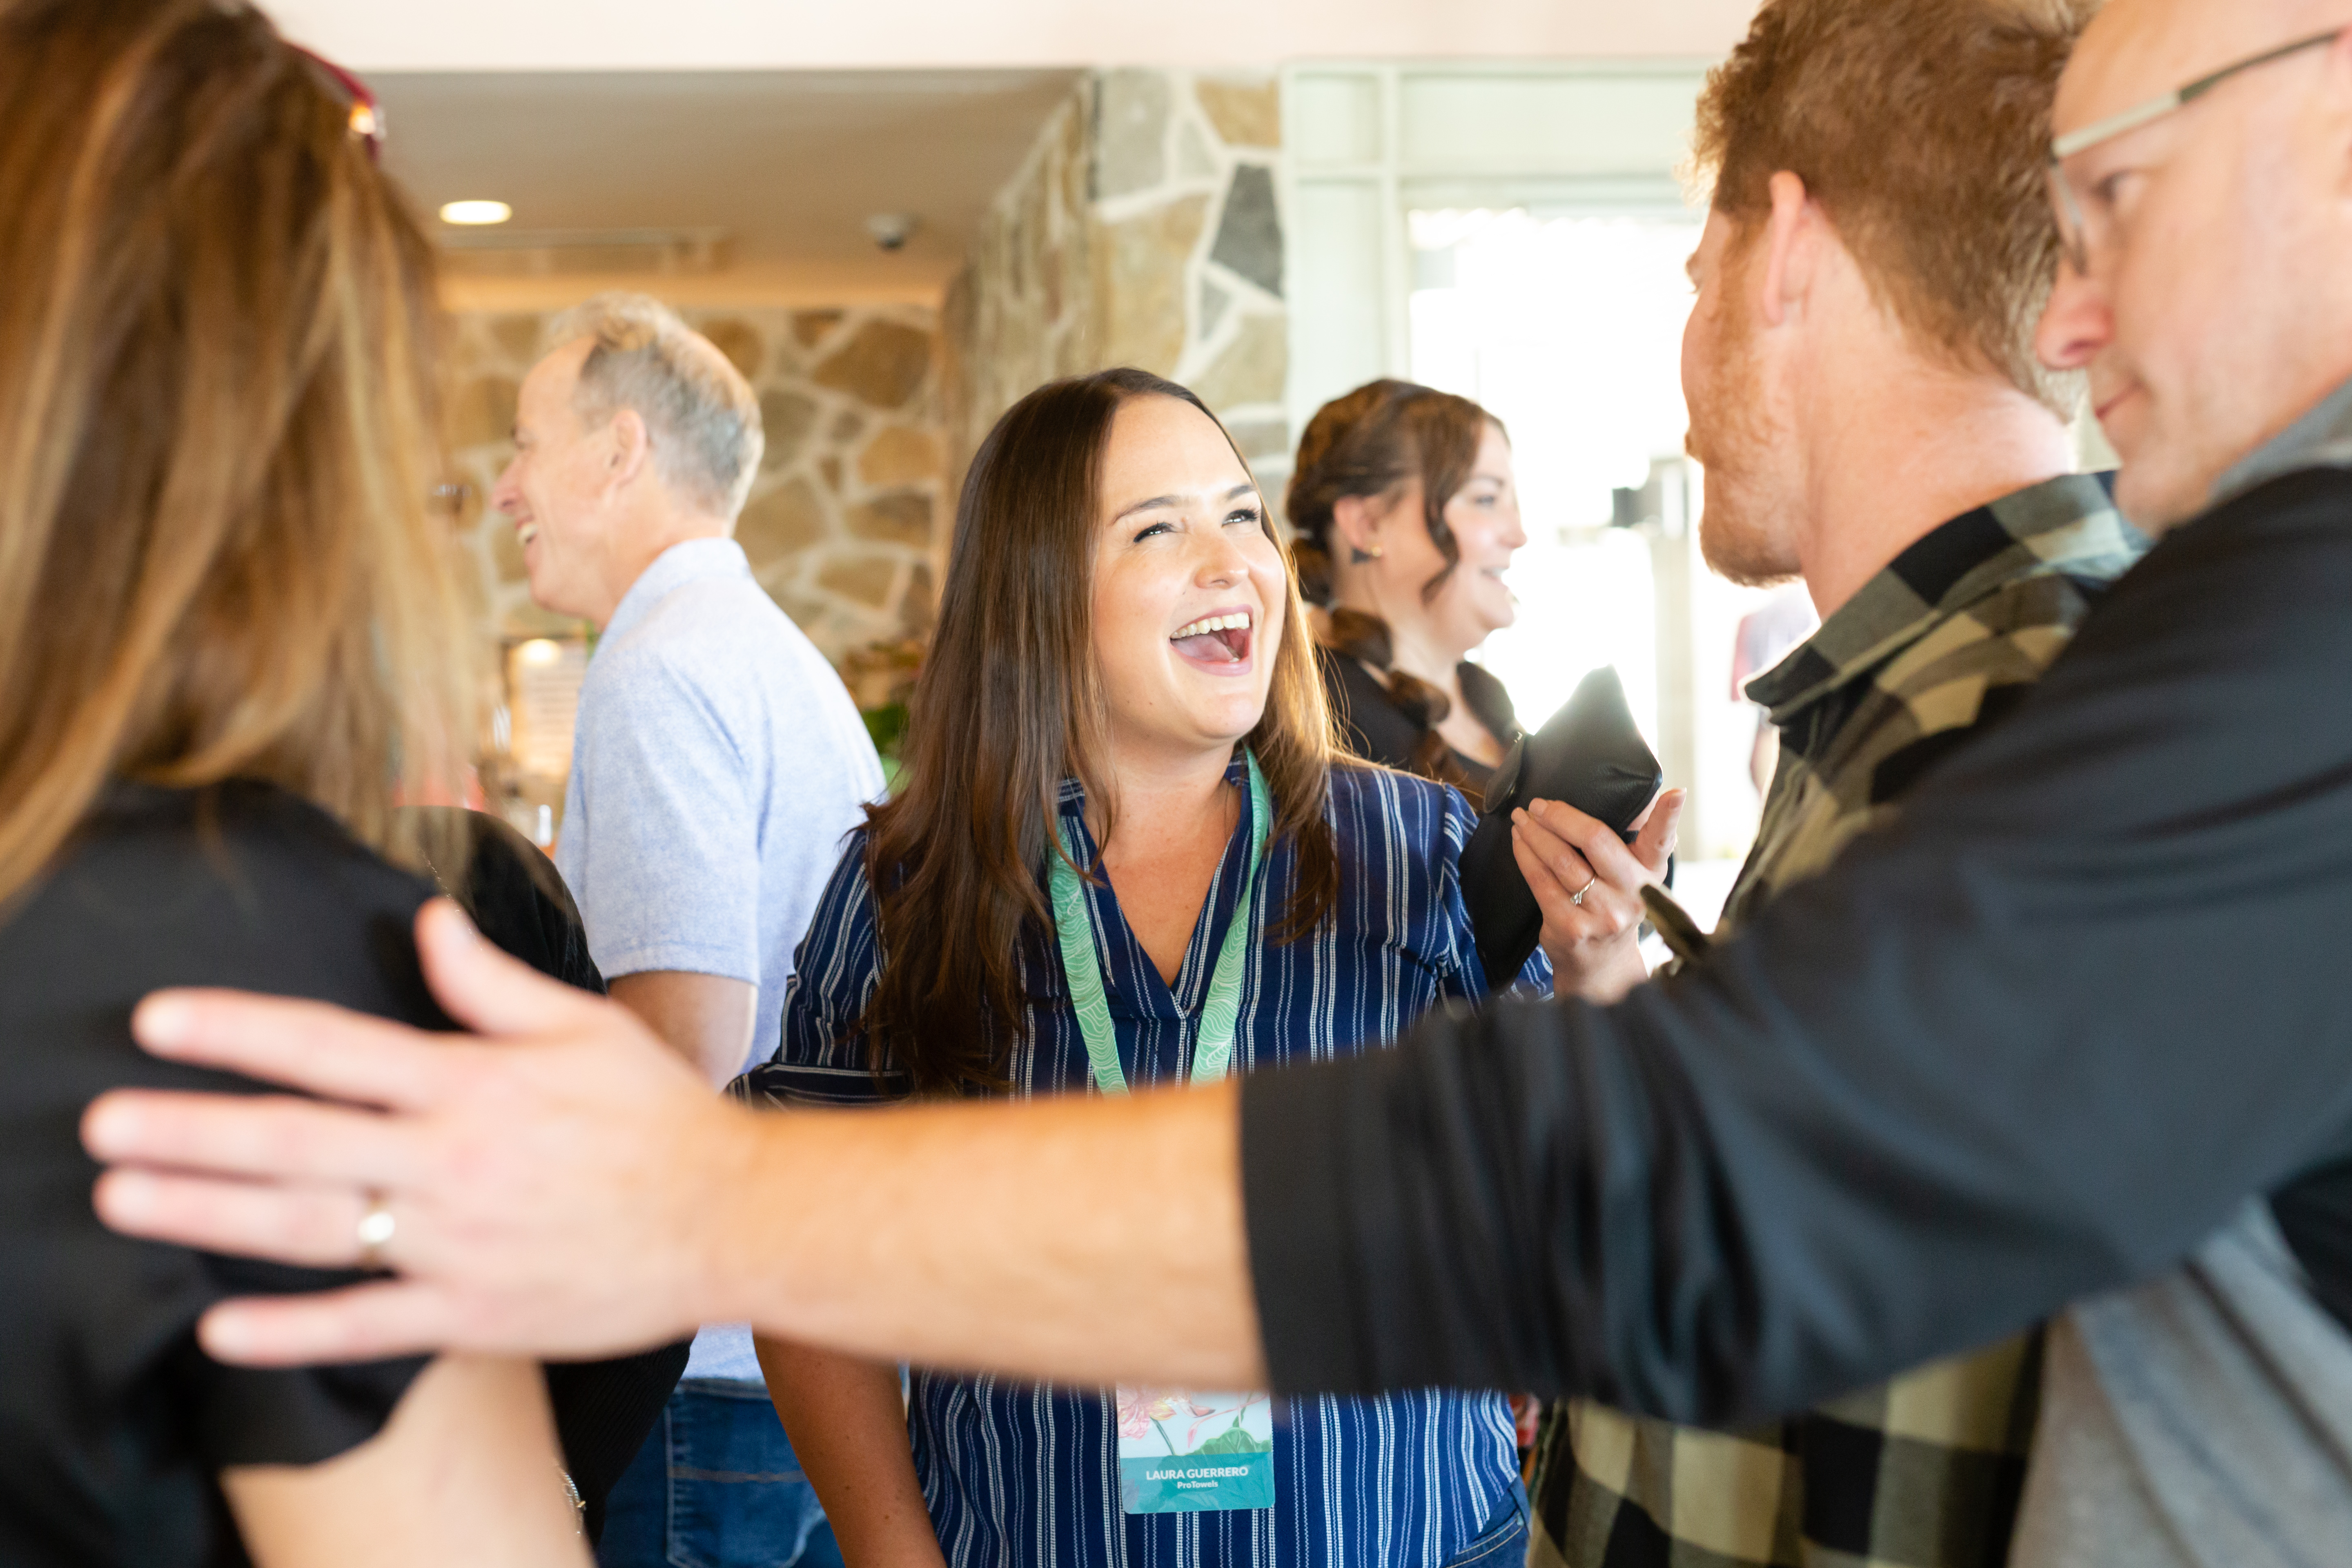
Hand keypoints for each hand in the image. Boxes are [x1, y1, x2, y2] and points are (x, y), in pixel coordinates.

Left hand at [81, 899, 746, 1366]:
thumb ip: (490, 981)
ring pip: (311, 1229)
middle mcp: (453, 1162)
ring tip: (124, 1202)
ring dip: (209, 1215)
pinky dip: (291, 1332)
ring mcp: (458, 1243)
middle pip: (297, 1142)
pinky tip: (219, 1331)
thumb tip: (424, 920)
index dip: (240, 1031)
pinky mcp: (473, 1312)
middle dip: (190, 1131)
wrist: (731, 1217)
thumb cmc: (656, 1115)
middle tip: (102, 1126)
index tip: (158, 1023)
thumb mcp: (582, 1025)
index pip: (333, 1047)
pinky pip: (366, 1325)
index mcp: (473, 1084)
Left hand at [1513, 790, 1683, 1002]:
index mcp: (1650, 873)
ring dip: (1535, 833)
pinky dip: (1526, 856)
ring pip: (1561, 860)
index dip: (1669, 816)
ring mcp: (1602, 914)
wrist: (1601, 967)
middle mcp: (1632, 894)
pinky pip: (1541, 882)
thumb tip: (1644, 793)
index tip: (1676, 792)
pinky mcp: (1571, 928)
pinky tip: (1519, 842)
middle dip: (1560, 816)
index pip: (1661, 841)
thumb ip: (1638, 840)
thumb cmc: (1614, 907)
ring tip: (1522, 818)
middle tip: (1539, 804)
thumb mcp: (1635, 877)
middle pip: (1595, 840)